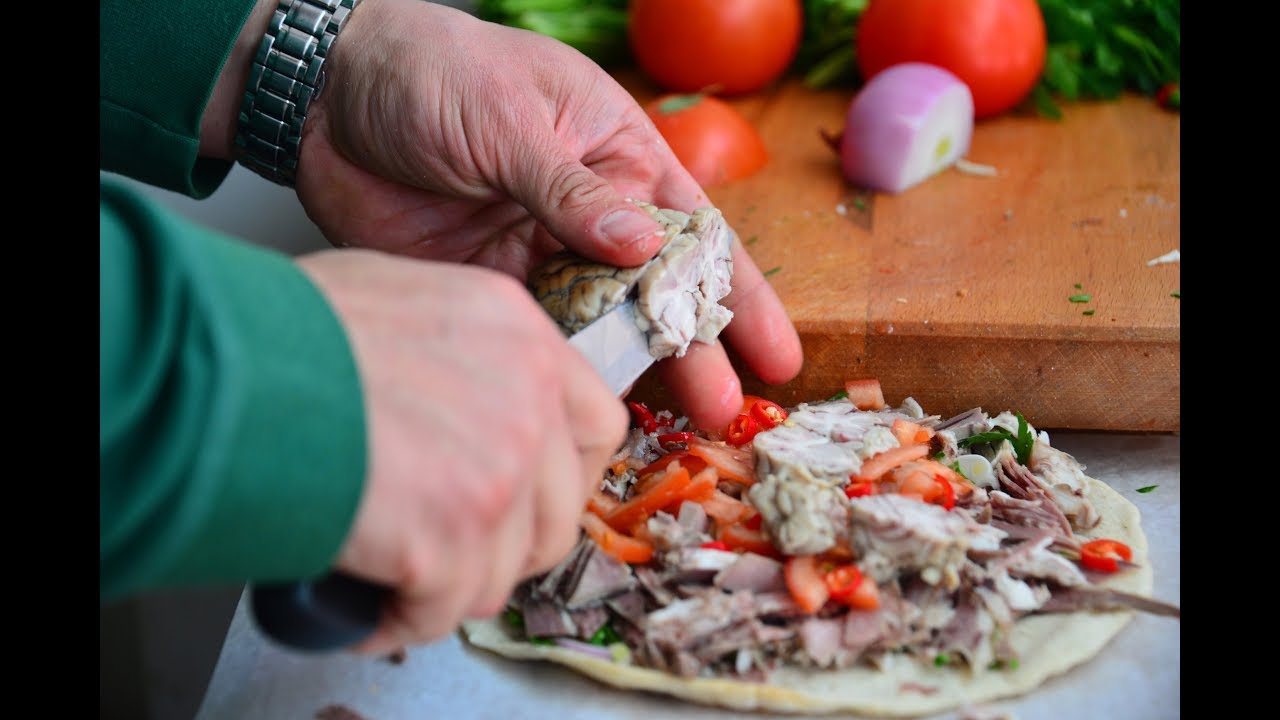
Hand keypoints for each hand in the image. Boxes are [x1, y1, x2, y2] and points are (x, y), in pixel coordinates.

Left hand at [294, 0, 801, 430]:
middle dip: (693, 347)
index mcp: (615, 154)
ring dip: (631, 369)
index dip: (738, 293)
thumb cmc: (431, 71)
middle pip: (653, 290)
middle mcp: (587, 211)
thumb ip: (570, 190)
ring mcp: (538, 253)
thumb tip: (638, 247)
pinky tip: (585, 407)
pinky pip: (536, 336)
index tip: (776, 352)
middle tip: (725, 410)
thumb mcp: (509, 120)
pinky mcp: (487, 286)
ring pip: (598, 323)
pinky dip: (560, 370)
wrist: (323, 95)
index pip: (692, 230)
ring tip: (671, 424)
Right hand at [296, 248, 627, 653]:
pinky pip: (449, 606)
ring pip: (507, 566)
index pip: (595, 422)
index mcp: (516, 332)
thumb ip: (462, 350)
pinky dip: (406, 617)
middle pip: (562, 508)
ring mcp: (498, 466)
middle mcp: (525, 395)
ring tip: (403, 573)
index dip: (565, 473)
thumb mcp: (399, 299)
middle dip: (513, 541)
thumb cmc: (285, 328)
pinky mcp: (453, 532)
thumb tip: (463, 397)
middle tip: (460, 545)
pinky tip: (370, 602)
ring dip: (454, 582)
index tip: (533, 496)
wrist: (224, 368)